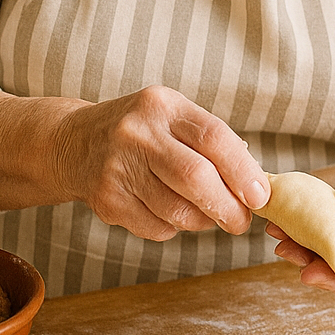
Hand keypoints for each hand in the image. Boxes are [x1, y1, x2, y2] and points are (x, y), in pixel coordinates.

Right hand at [52, 86, 269, 241]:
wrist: (74, 143)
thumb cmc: (141, 132)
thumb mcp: (172, 117)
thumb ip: (212, 142)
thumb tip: (254, 185)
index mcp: (164, 106)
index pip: (213, 137)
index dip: (242, 170)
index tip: (260, 196)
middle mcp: (138, 132)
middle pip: (195, 178)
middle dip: (228, 207)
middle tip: (241, 222)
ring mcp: (118, 167)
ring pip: (177, 211)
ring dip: (202, 222)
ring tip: (206, 215)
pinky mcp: (106, 200)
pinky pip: (156, 228)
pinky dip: (173, 228)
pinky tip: (168, 212)